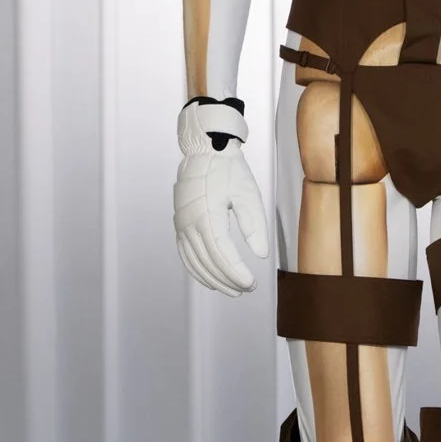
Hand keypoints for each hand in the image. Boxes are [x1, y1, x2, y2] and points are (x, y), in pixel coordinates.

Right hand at [173, 97, 269, 295]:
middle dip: (228, 279)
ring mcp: (182, 224)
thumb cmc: (228, 170)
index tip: (251, 283)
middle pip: (208, 261)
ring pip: (195, 261)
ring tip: (232, 290)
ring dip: (213, 279)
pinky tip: (210, 279)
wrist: (205, 151)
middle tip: (246, 288)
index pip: (222, 253)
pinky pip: (185, 254)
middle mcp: (190, 222)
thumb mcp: (248, 194)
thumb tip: (261, 254)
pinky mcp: (180, 224)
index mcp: (207, 214)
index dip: (236, 272)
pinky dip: (197, 270)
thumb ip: (254, 225)